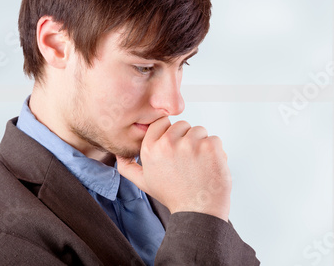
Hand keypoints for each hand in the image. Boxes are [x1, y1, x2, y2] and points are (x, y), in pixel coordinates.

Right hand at [116, 117, 231, 222]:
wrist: (197, 212)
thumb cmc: (173, 196)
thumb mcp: (144, 182)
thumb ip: (127, 167)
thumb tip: (118, 155)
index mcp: (150, 148)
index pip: (162, 122)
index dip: (171, 134)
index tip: (175, 148)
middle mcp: (168, 143)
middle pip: (182, 125)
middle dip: (187, 139)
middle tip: (187, 162)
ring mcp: (190, 144)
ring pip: (199, 131)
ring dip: (201, 145)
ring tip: (197, 166)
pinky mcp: (210, 147)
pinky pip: (214, 139)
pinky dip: (215, 152)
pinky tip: (208, 167)